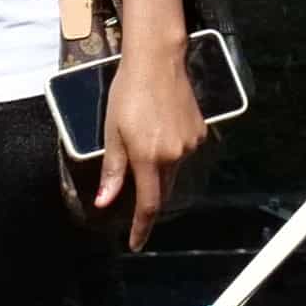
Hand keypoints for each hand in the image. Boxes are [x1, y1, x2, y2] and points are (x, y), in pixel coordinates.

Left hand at [95, 35, 208, 249]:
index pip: (148, 205)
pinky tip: (161, 132)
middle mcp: (174, 155)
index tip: (136, 244)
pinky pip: (184, 153)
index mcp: (149, 157)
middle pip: (162, 191)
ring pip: (173, 171)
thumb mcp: (112, 132)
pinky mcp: (200, 132)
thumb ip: (112, 170)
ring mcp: (190, 144)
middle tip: (133, 197)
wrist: (158, 61)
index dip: (141, 228)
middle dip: (148, 198)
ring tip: (145, 144)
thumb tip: (104, 202)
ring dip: (159, 170)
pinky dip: (171, 153)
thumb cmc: (128, 93)